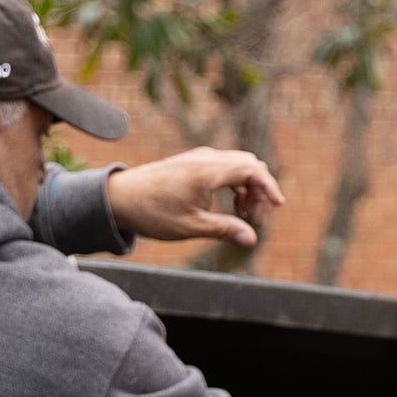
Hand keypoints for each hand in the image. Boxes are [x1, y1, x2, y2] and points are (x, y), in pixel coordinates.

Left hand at [104, 146, 283, 249]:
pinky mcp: (192, 163)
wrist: (118, 198)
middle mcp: (206, 158)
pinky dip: (234, 185)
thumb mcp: (190, 226)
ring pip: (238, 166)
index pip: (252, 170)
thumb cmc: (152, 212)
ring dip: (247, 189)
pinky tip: (230, 207)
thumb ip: (224, 230)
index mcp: (208, 171)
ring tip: (244, 217)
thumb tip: (251, 239)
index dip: (269, 187)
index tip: (278, 206)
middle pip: (249, 165)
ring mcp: (198, 158)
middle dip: (260, 191)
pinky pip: (224, 168)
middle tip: (256, 220)